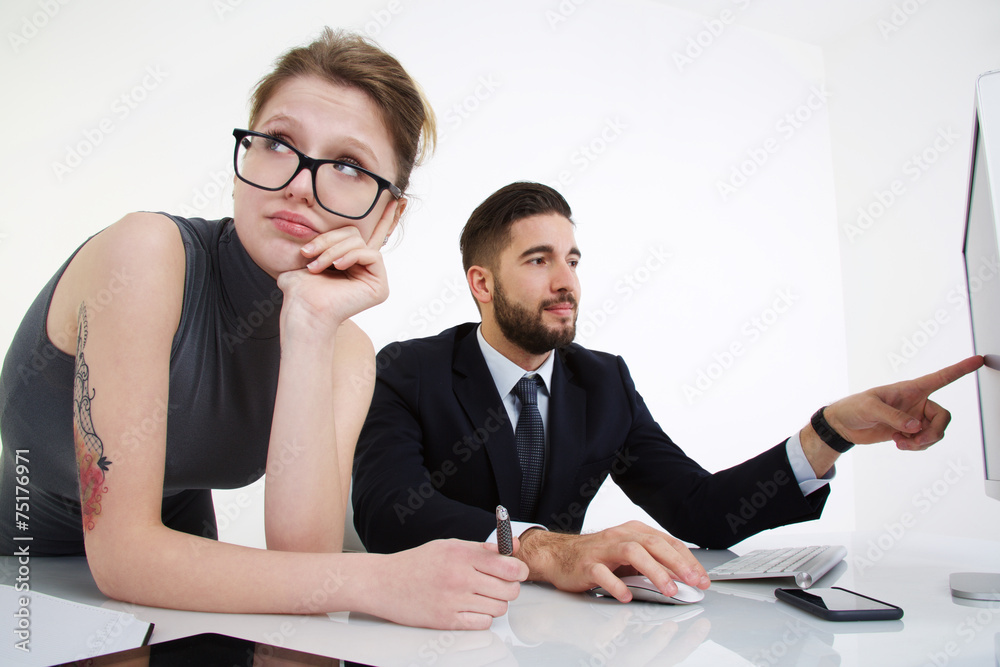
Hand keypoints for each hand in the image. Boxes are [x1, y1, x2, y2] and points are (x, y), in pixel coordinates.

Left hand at [277, 200, 398, 335]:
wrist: (303, 310)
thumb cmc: (300, 290)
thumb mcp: (305, 257)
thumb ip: (316, 242)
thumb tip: (305, 226)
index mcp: (350, 262)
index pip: (367, 236)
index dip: (385, 218)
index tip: (397, 200)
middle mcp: (364, 269)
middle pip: (354, 234)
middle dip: (329, 240)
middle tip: (307, 254)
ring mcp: (374, 277)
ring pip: (359, 243)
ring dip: (333, 250)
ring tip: (317, 265)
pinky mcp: (380, 286)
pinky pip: (371, 254)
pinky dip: (351, 256)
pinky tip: (337, 266)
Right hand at [377, 538, 527, 629]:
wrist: (384, 583)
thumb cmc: (417, 563)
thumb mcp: (449, 546)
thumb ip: (482, 549)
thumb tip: (513, 547)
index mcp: (461, 554)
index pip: (508, 566)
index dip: (519, 570)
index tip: (517, 571)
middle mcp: (459, 577)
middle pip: (509, 590)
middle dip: (510, 587)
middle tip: (500, 584)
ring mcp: (453, 601)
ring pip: (499, 608)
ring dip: (496, 603)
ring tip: (482, 596)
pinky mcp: (447, 621)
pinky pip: (483, 623)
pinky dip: (482, 617)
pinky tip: (472, 608)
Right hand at [515, 521, 709, 602]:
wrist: (559, 555)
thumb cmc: (598, 556)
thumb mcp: (629, 556)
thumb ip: (653, 562)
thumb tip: (682, 576)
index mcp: (634, 531)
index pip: (667, 542)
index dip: (687, 560)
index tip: (702, 578)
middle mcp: (620, 536)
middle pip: (653, 544)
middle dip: (677, 563)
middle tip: (693, 581)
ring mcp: (603, 549)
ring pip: (632, 553)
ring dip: (654, 571)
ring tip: (669, 590)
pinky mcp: (586, 564)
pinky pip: (602, 573)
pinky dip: (616, 584)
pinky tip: (626, 595)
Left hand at [823, 355, 982, 450]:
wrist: (844, 424)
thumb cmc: (854, 407)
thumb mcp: (870, 408)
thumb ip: (893, 416)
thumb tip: (915, 426)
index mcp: (910, 389)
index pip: (940, 378)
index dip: (960, 369)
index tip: (978, 360)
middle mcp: (916, 402)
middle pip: (943, 417)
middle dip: (934, 432)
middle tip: (917, 440)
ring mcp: (914, 417)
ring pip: (936, 431)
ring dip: (923, 442)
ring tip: (902, 443)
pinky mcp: (909, 431)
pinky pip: (925, 441)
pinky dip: (917, 446)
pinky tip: (900, 444)